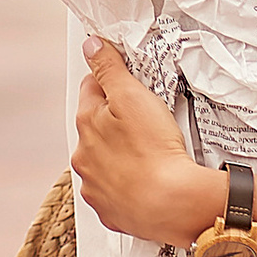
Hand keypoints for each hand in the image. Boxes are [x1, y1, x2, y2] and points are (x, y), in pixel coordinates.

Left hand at [71, 38, 214, 247]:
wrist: (172, 203)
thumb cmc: (154, 150)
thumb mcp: (133, 95)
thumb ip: (109, 68)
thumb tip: (90, 46)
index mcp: (86, 124)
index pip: (91, 89)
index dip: (113, 84)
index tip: (131, 88)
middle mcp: (83, 156)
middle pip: (96, 126)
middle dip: (115, 122)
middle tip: (146, 123)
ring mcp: (95, 186)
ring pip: (104, 161)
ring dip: (119, 155)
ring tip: (149, 154)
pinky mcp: (110, 210)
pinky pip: (115, 191)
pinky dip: (127, 185)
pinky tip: (147, 180)